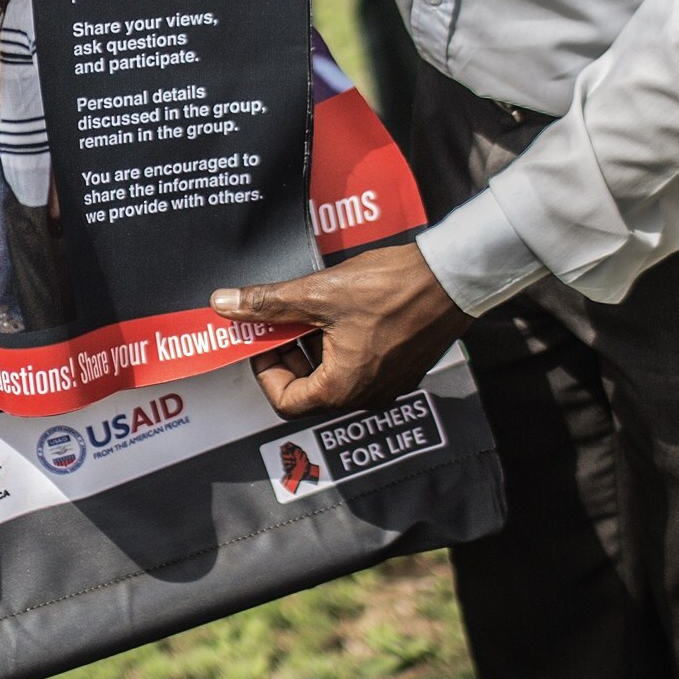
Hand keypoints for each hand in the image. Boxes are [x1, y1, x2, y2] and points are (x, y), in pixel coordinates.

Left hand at [213, 243, 475, 418]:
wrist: (453, 277)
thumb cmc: (391, 288)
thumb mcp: (319, 293)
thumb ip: (269, 303)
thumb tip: (225, 303)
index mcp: (342, 390)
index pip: (284, 401)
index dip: (264, 368)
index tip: (264, 335)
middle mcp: (366, 397)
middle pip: (308, 391)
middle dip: (288, 354)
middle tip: (283, 318)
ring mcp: (388, 385)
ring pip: (333, 377)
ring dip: (313, 348)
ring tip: (312, 308)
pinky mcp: (403, 368)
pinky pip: (359, 367)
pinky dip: (339, 346)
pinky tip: (341, 311)